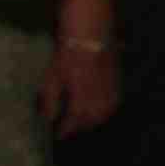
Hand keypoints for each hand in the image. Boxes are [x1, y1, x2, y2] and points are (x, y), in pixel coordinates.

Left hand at [43, 14, 113, 133]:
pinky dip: (107, 109)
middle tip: (70, 129)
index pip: (75, 118)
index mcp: (81, 92)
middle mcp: (99, 93)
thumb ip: (51, 98)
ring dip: (95, 120)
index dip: (66, 129)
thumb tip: (48, 118)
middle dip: (81, 126)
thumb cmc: (68, 50)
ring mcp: (110, 86)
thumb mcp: (53, 74)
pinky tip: (100, 109)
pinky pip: (114, 101)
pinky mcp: (116, 79)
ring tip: (85, 122)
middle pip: (92, 118)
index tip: (58, 135)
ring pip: (106, 111)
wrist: (91, 30)